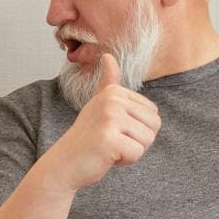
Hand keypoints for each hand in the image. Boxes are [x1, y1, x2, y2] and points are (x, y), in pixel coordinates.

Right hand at [40, 53, 160, 191]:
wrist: (65, 162)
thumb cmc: (87, 137)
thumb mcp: (98, 105)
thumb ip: (107, 82)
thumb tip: (108, 56)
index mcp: (114, 92)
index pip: (153, 114)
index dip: (137, 129)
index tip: (114, 131)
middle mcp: (112, 100)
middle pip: (154, 126)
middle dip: (137, 141)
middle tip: (112, 141)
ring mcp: (110, 118)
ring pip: (147, 140)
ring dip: (131, 151)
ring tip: (109, 148)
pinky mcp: (109, 139)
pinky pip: (136, 153)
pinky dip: (124, 161)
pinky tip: (107, 157)